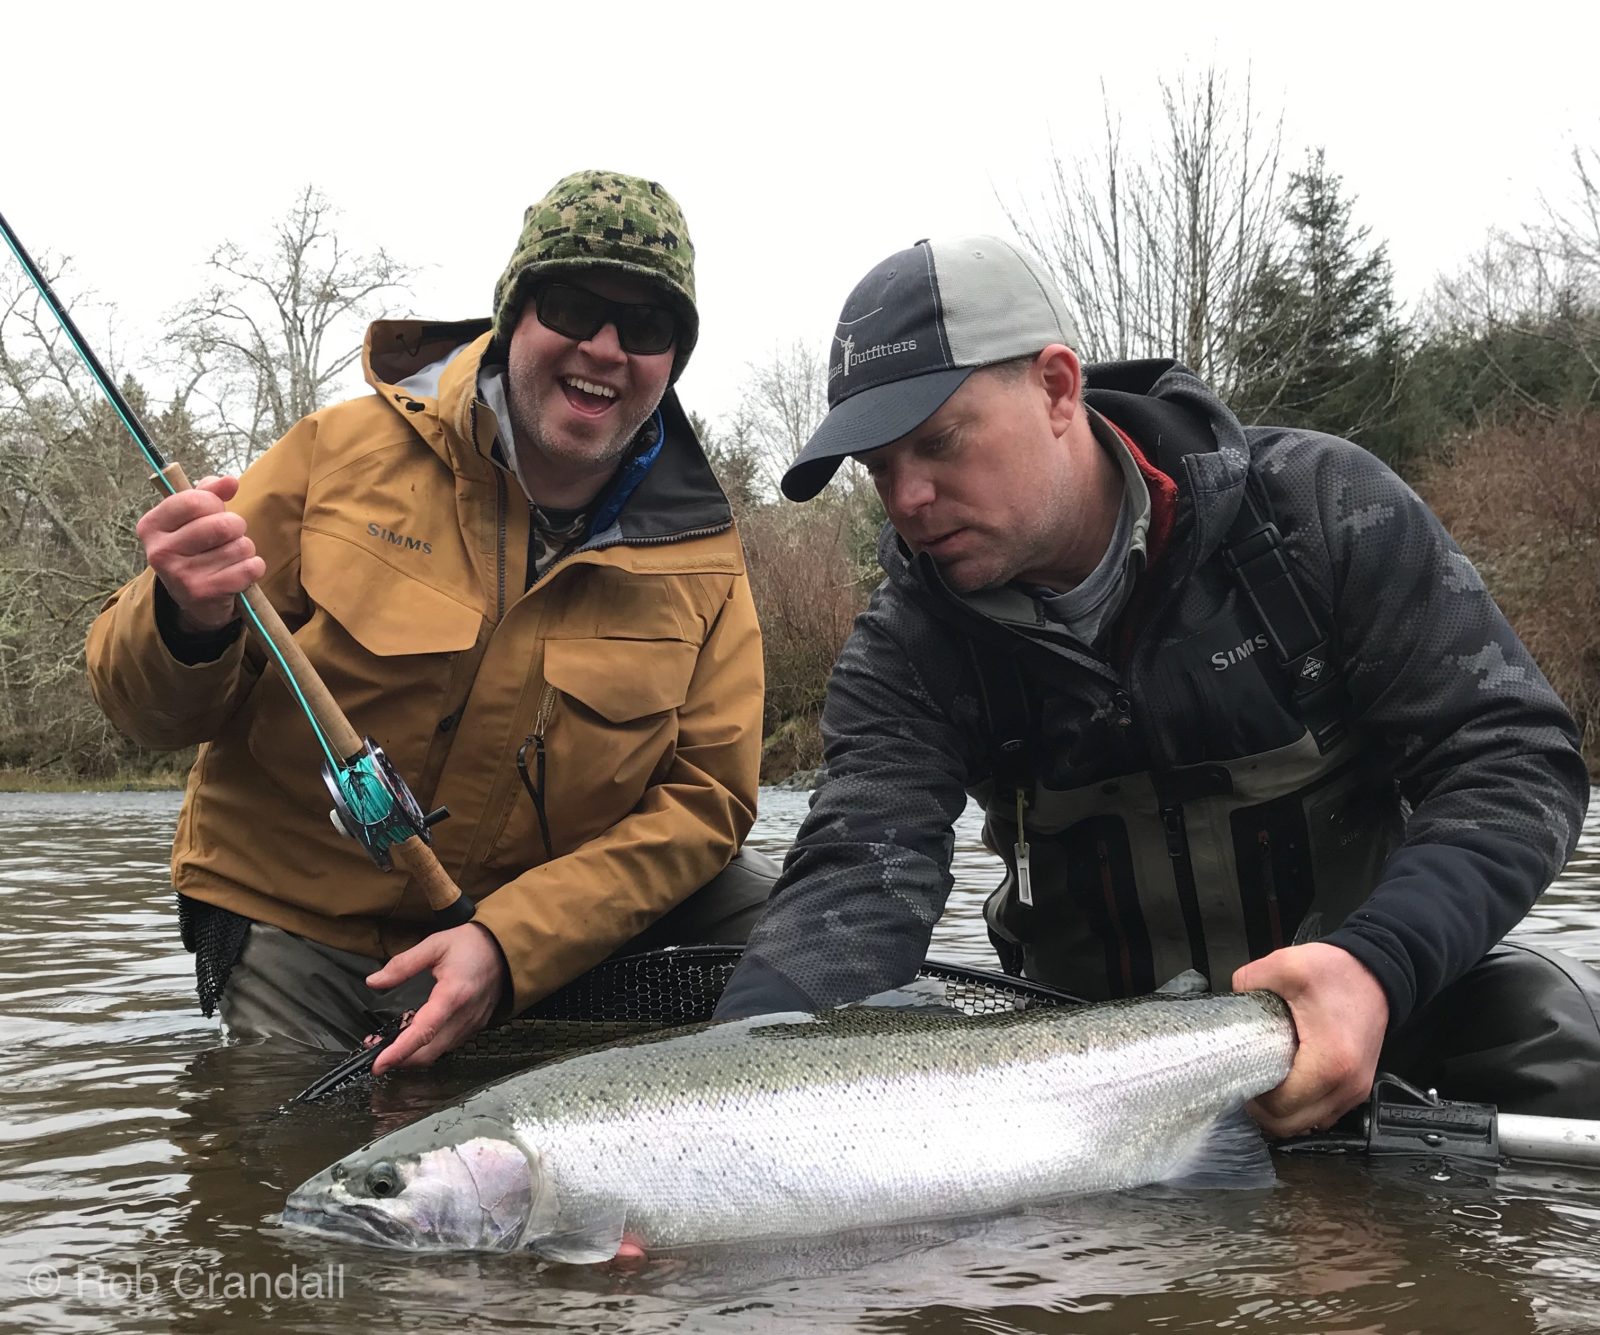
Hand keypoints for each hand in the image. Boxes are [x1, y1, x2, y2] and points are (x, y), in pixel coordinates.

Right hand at [136, 474, 264, 631]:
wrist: (195, 599)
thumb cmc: (197, 548)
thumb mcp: (194, 517)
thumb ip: (209, 493)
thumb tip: (230, 481)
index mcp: (151, 526)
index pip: (196, 500)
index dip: (216, 503)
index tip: (213, 512)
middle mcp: (159, 551)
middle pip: (223, 524)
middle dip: (236, 527)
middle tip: (228, 537)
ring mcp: (180, 575)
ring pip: (240, 546)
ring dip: (244, 549)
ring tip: (229, 558)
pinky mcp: (203, 594)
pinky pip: (249, 568)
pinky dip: (253, 567)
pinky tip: (239, 573)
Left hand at [365, 923, 506, 1073]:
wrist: (507, 950)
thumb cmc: (473, 945)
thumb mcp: (435, 945)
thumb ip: (403, 965)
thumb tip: (374, 981)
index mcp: (453, 995)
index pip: (423, 1032)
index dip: (398, 1052)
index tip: (378, 1064)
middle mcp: (464, 1016)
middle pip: (428, 1053)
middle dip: (399, 1059)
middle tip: (375, 1052)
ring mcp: (471, 1025)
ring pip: (437, 1053)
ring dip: (411, 1054)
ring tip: (390, 1041)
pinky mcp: (474, 1027)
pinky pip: (447, 1045)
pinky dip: (427, 1046)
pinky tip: (415, 1031)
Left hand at [1232, 942, 1388, 1137]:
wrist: (1377, 971)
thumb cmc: (1338, 971)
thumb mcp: (1285, 965)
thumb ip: (1249, 982)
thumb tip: (1231, 1002)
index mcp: (1329, 1061)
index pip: (1280, 1107)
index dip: (1253, 1097)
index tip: (1241, 1074)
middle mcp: (1347, 1085)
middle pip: (1292, 1125)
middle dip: (1263, 1111)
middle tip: (1247, 1082)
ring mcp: (1355, 1090)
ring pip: (1308, 1125)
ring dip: (1282, 1112)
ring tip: (1265, 1083)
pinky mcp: (1356, 1088)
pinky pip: (1323, 1115)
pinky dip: (1301, 1108)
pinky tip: (1287, 1084)